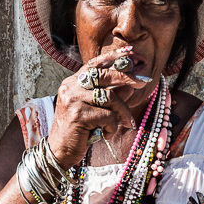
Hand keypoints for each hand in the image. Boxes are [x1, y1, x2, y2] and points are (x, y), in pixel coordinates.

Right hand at [47, 47, 150, 168]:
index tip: (130, 51)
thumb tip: (129, 87)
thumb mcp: (96, 111)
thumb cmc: (79, 131)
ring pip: (109, 97)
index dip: (113, 56)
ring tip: (125, 124)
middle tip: (144, 82)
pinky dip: (112, 126)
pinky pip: (107, 115)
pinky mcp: (78, 114)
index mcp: (73, 82)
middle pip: (104, 75)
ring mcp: (73, 99)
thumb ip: (110, 97)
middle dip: (127, 77)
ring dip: (122, 113)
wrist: (59, 151)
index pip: (94, 64)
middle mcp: (71, 87)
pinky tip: (105, 134)